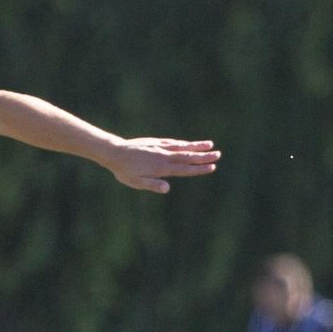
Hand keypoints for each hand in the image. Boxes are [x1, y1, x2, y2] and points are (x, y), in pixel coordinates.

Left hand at [105, 138, 220, 194]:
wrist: (114, 152)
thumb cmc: (124, 171)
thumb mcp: (136, 182)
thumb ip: (152, 185)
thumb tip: (167, 189)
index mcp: (161, 168)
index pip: (184, 169)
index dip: (198, 169)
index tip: (212, 167)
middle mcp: (163, 156)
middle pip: (187, 156)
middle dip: (203, 156)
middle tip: (218, 155)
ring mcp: (161, 148)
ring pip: (182, 147)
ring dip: (196, 146)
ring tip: (210, 144)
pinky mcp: (156, 142)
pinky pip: (173, 142)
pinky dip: (183, 143)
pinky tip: (190, 143)